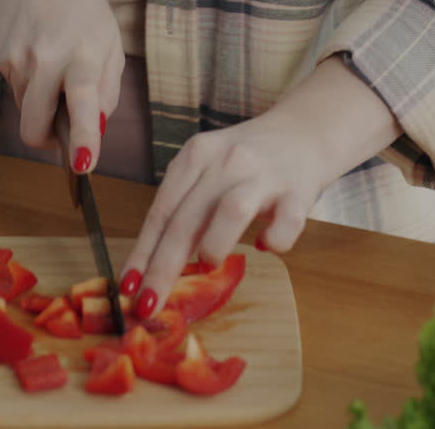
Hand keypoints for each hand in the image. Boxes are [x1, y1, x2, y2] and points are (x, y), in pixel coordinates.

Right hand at [0, 0, 121, 171]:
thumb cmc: (84, 11)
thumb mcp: (110, 47)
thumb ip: (107, 93)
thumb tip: (93, 133)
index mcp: (83, 56)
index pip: (83, 103)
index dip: (83, 138)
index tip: (82, 165)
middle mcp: (46, 59)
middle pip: (35, 127)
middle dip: (47, 139)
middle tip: (64, 132)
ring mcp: (18, 60)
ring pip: (27, 110)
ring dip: (42, 104)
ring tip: (56, 68)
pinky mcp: (0, 58)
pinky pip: (18, 90)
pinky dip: (31, 85)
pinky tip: (40, 55)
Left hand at [118, 57, 403, 317]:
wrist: (307, 130)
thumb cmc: (249, 160)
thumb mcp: (209, 170)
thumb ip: (186, 208)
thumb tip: (153, 266)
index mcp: (197, 155)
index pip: (160, 211)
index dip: (141, 252)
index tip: (127, 287)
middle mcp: (226, 161)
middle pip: (185, 219)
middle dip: (163, 268)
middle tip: (149, 305)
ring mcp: (264, 175)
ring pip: (230, 212)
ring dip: (212, 248)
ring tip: (207, 266)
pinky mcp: (299, 190)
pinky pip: (286, 224)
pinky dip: (273, 242)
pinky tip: (265, 245)